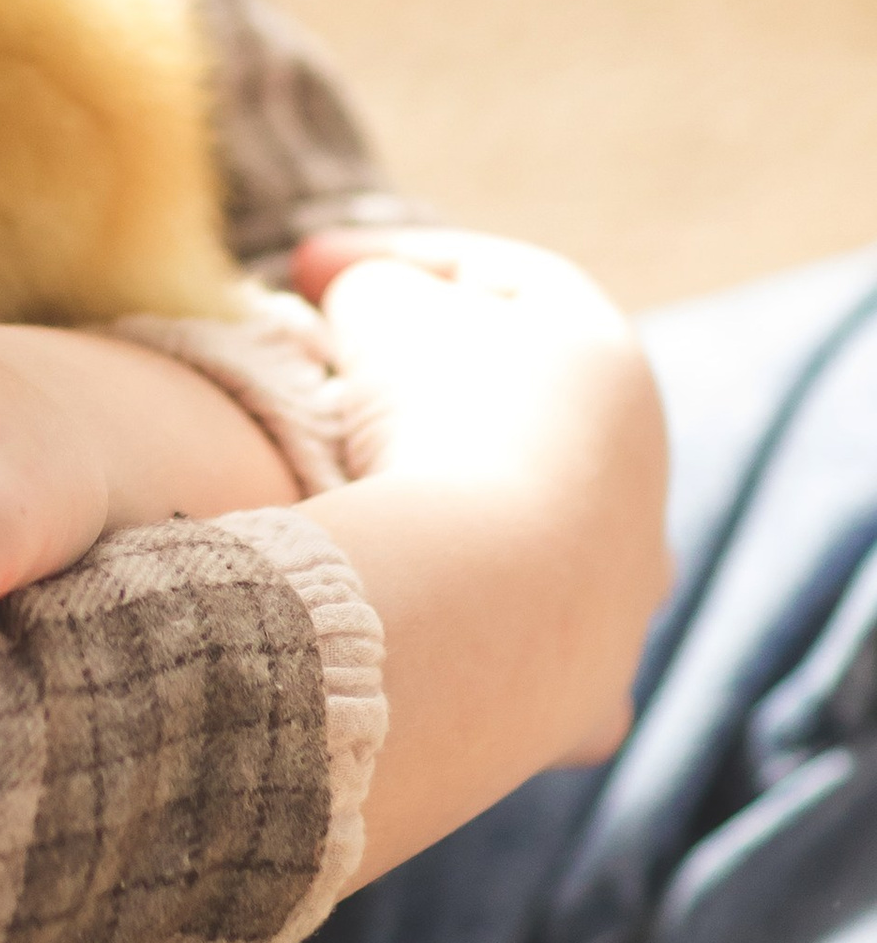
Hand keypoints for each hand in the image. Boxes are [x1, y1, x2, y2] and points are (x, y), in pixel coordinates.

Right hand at [284, 228, 671, 874]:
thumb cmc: (435, 424)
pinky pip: (519, 642)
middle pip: (528, 409)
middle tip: (339, 384)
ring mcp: (626, 586)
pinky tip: (409, 612)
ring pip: (537, 531)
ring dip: (453, 506)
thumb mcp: (380, 306)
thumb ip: (373, 284)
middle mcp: (639, 475)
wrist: (484, 604)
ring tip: (360, 501)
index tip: (303, 269)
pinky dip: (464, 620)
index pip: (505, 278)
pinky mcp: (590, 683)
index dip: (395, 259)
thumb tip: (366, 307)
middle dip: (433, 390)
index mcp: (608, 361)